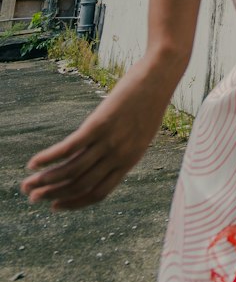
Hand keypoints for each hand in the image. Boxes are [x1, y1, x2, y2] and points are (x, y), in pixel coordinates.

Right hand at [21, 56, 176, 210]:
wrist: (161, 75)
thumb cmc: (150, 100)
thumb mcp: (140, 131)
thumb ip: (122, 147)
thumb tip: (100, 155)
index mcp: (130, 161)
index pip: (98, 193)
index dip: (74, 202)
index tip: (55, 206)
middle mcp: (120, 156)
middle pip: (81, 185)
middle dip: (54, 194)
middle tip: (33, 198)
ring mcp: (110, 141)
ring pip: (72, 170)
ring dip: (46, 180)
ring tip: (27, 184)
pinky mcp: (100, 123)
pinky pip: (70, 148)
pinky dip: (49, 158)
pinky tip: (34, 162)